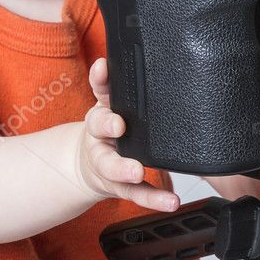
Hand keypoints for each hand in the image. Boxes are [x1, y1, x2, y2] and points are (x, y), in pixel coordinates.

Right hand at [75, 57, 179, 212]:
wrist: (89, 166)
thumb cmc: (109, 131)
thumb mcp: (110, 105)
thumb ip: (116, 84)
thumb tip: (121, 58)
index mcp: (101, 111)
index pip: (99, 89)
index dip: (100, 79)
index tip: (103, 69)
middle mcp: (100, 137)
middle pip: (98, 128)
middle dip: (108, 124)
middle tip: (119, 125)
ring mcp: (108, 164)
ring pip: (112, 167)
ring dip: (124, 169)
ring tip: (137, 172)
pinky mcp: (121, 187)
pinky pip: (137, 194)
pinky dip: (154, 199)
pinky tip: (171, 201)